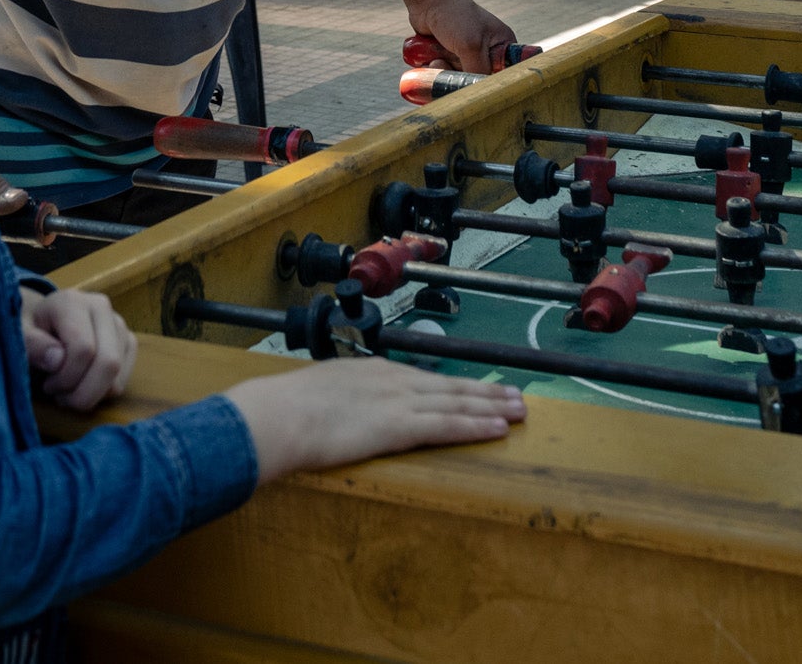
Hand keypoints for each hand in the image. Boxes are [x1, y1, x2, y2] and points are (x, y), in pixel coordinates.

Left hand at [20, 286, 136, 412]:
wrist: (42, 323)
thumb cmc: (29, 332)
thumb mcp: (19, 337)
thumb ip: (33, 346)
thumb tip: (57, 360)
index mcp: (72, 302)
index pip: (83, 349)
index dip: (66, 377)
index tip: (47, 384)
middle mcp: (101, 307)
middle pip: (108, 363)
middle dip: (82, 393)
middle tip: (59, 397)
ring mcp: (119, 324)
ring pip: (117, 376)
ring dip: (90, 395)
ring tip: (67, 390)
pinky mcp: (128, 342)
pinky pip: (123, 381)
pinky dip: (102, 393)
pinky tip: (82, 385)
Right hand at [222, 360, 524, 480]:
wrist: (282, 415)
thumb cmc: (287, 410)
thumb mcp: (317, 393)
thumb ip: (337, 401)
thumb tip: (335, 411)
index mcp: (372, 373)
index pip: (424, 380)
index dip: (454, 386)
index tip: (476, 388)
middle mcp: (393, 381)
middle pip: (450, 386)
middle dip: (485, 392)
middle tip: (515, 395)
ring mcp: (399, 402)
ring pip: (457, 403)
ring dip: (491, 407)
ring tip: (519, 410)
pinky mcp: (401, 426)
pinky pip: (448, 425)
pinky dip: (476, 425)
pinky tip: (498, 428)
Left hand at [403, 0, 517, 74]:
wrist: (428, 1)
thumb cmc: (455, 15)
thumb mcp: (471, 46)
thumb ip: (479, 70)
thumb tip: (480, 93)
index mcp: (503, 46)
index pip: (504, 75)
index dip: (488, 83)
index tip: (470, 83)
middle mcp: (488, 52)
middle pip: (477, 80)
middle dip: (459, 75)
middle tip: (448, 62)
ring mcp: (468, 55)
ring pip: (459, 79)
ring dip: (444, 72)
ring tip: (437, 58)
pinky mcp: (451, 56)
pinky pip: (446, 74)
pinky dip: (437, 70)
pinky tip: (431, 58)